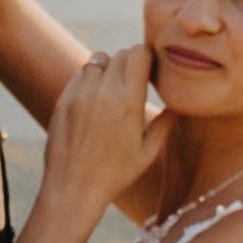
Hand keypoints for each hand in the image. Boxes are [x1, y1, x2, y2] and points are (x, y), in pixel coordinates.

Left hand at [35, 45, 166, 224]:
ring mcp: (80, 93)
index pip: (139, 53)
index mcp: (128, 101)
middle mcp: (103, 91)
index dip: (148, 58)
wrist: (73, 188)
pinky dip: (90, 79)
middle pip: (121, 54)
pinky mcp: (64, 99)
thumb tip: (179, 104)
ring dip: (109, 68)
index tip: (152, 71)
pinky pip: (81, 74)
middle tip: (136, 81)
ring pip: (98, 59)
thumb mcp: (148, 152)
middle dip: (132, 62)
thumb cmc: (116, 174)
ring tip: (113, 89)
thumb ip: (165, 123)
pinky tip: (94, 99)